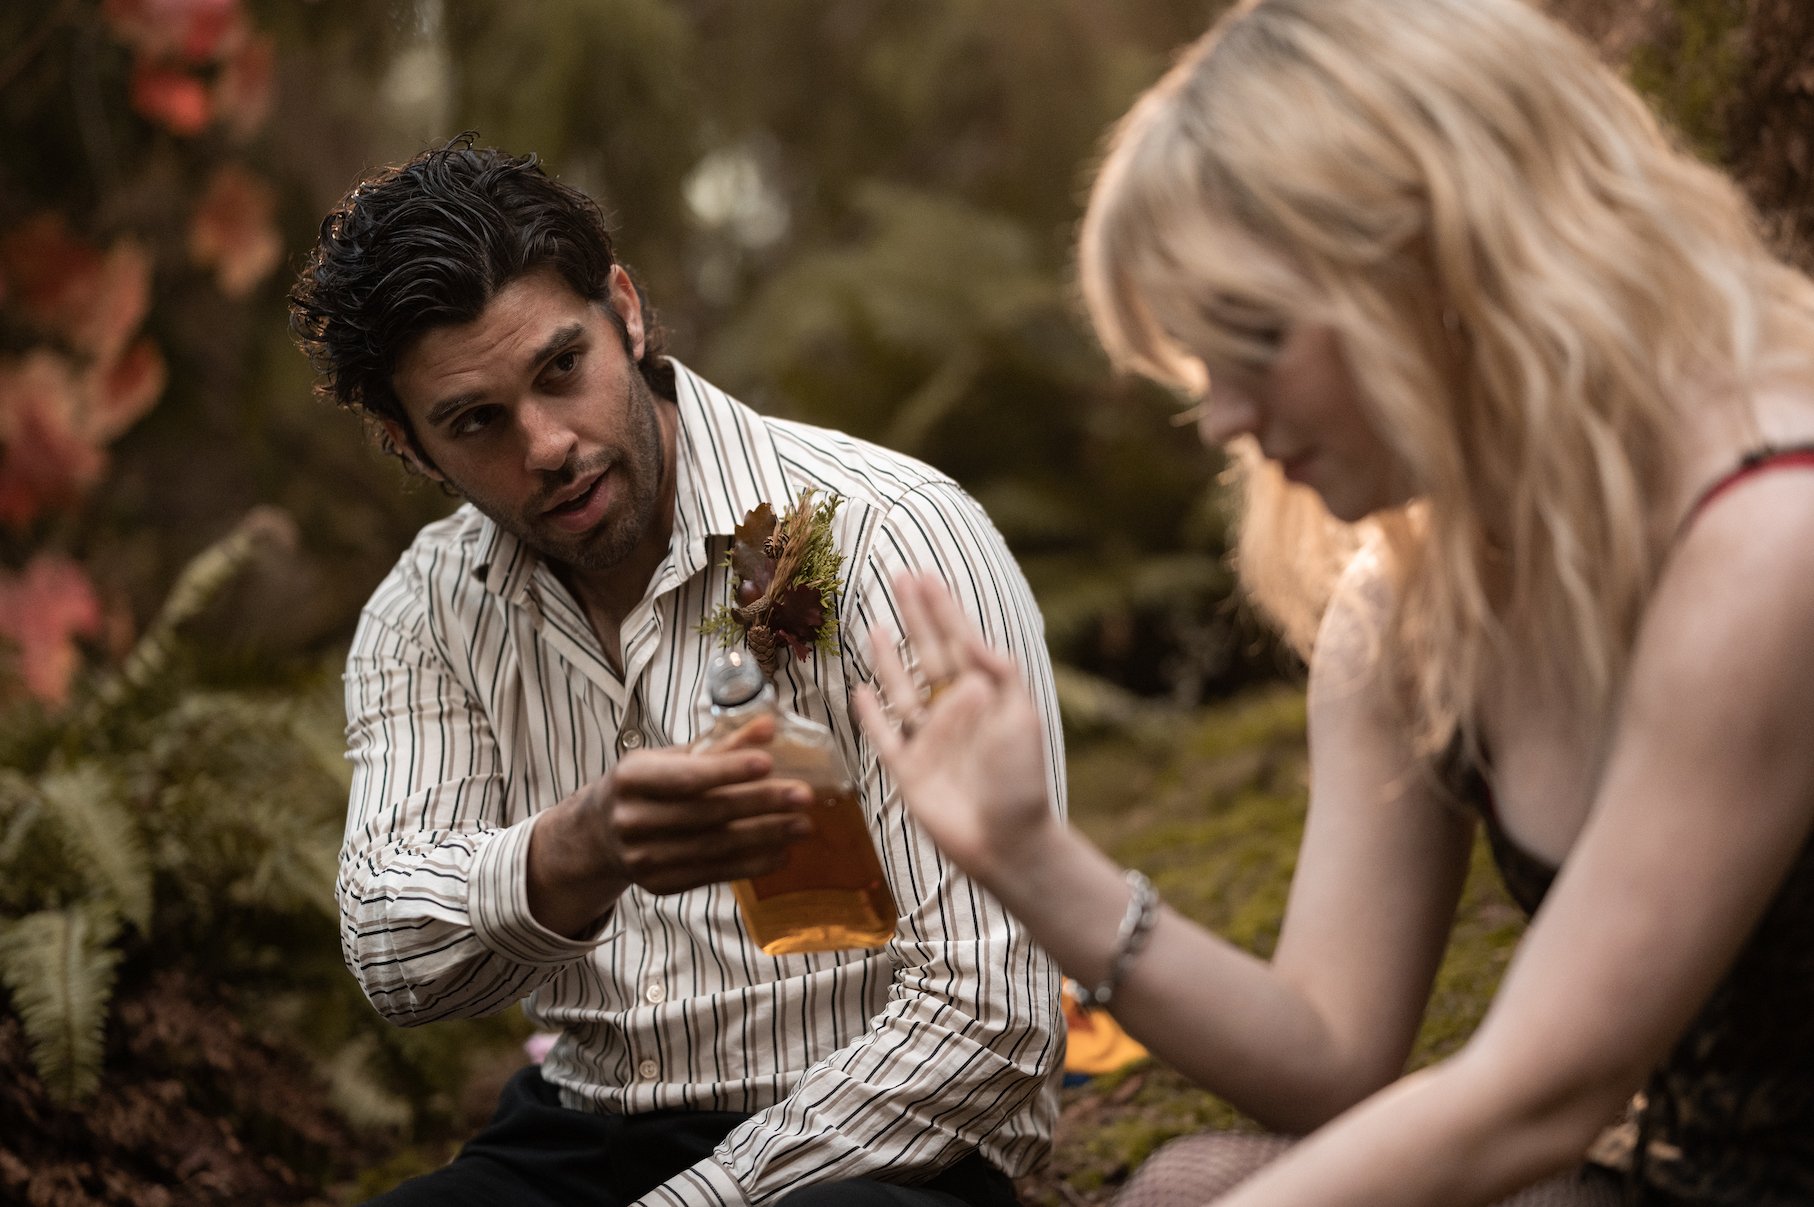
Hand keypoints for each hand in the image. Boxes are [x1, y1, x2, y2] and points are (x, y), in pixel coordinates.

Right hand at [528, 716, 813, 934]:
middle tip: (804, 796)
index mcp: (631, 778)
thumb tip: (769, 725)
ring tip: (803, 825)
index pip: (688, 777)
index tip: (769, 763)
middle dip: (762, 804)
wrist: (602, 832)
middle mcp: (632, 820)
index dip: (729, 770)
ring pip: (716, 848)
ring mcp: (644, 858)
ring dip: (767, 837)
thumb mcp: (672, 758)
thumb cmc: (648, 785)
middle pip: (708, 814)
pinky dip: (753, 864)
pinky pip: (715, 874)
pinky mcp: (660, 884)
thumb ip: (721, 745)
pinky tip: (782, 853)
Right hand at [855, 573, 1057, 883]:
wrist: (1007, 841)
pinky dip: (870, 715)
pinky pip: (884, 736)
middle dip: (915, 617)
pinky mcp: (908, 770)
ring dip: (887, 658)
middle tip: (899, 577)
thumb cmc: (1021, 779)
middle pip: (928, 654)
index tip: (927, 576)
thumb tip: (972, 637)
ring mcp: (928, 740)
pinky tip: (859, 691)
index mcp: (984, 696)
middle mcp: (953, 712)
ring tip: (874, 625)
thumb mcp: (1021, 717)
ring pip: (902, 690)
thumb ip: (999, 673)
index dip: (943, 609)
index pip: (959, 641)